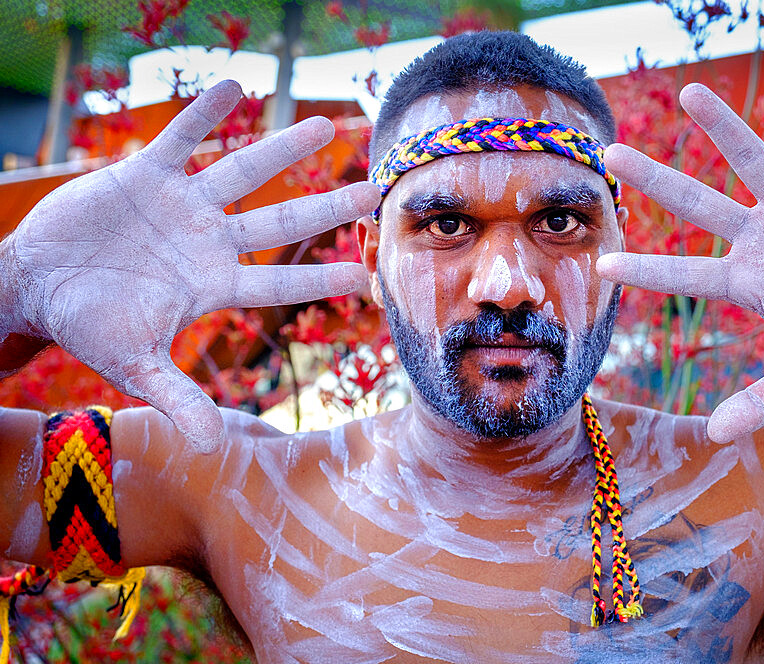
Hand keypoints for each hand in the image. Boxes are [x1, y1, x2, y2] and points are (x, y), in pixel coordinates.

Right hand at [5, 80, 379, 451]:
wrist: (38, 283)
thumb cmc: (89, 325)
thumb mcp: (132, 363)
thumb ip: (175, 395)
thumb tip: (208, 447)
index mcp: (213, 285)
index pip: (278, 284)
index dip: (318, 280)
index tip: (363, 274)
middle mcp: (210, 242)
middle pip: (280, 222)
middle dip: (325, 205)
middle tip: (373, 187)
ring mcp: (183, 206)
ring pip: (242, 172)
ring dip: (281, 149)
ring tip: (322, 125)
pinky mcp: (146, 175)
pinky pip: (182, 139)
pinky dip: (204, 117)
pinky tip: (235, 89)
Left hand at [597, 83, 763, 442]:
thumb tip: (716, 436)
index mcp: (749, 281)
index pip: (686, 275)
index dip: (646, 269)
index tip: (602, 263)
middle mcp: (761, 239)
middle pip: (698, 204)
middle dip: (655, 181)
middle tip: (610, 153)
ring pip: (751, 162)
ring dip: (723, 129)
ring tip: (690, 92)